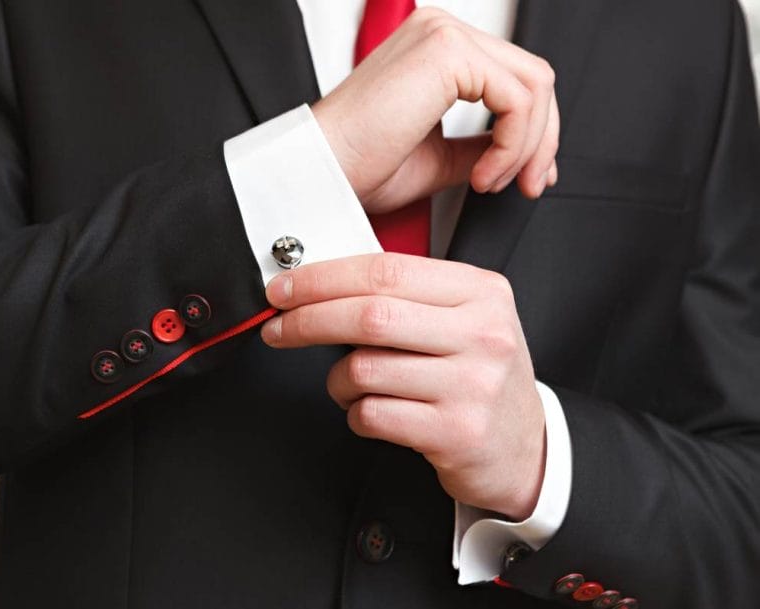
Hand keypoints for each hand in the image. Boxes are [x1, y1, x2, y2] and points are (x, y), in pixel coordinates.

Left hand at [260, 254, 545, 520]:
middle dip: (308, 320)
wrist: (525, 447)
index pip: (385, 271)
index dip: (323, 278)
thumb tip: (316, 283)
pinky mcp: (456, 432)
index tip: (284, 289)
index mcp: (481, 292)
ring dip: (337, 379)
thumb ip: (405, 296)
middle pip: (370, 316)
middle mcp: (483, 334)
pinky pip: (373, 414)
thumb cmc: (478, 374)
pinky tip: (370, 411)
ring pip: (365, 368)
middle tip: (278, 329)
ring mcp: (473, 385)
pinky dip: (355, 413)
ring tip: (347, 384)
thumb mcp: (462, 319)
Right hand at [312, 7, 558, 213]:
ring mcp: (444, 35)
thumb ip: (479, 147)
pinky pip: (518, 99)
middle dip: (542, 140)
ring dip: (527, 147)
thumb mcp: (438, 158)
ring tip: (491, 182)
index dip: (536, 131)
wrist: (321, 174)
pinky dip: (512, 146)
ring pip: (534, 86)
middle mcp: (441, 32)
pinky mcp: (448, 52)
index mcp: (436, 49)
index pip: (515, 77)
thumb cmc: (356, 167)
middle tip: (529, 184)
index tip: (530, 175)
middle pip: (534, 77)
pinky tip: (483, 175)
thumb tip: (520, 154)